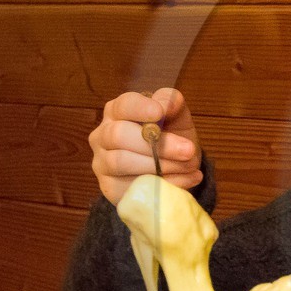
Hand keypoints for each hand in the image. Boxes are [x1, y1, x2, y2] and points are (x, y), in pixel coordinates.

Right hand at [88, 88, 202, 203]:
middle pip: (119, 135)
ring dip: (161, 165)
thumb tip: (166, 104)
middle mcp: (103, 135)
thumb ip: (172, 103)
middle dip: (158, 144)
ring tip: (189, 166)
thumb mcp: (177, 116)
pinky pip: (131, 186)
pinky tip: (185, 179)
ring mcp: (102, 162)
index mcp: (117, 111)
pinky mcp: (110, 187)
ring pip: (121, 161)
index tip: (160, 113)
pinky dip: (163, 183)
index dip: (140, 108)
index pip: (123, 105)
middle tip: (188, 150)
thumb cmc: (171, 135)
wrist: (175, 168)